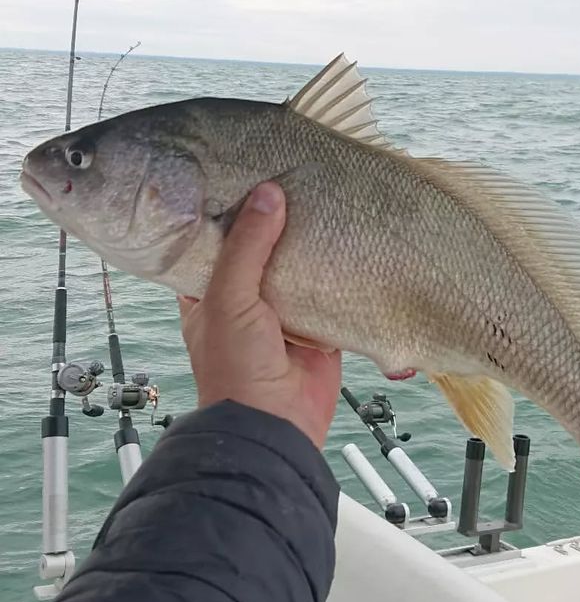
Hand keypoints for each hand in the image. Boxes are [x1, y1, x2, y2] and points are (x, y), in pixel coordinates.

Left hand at [177, 181, 341, 449]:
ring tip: (323, 199)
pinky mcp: (318, 325)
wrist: (276, 425)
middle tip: (293, 179)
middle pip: (261, 251)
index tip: (246, 176)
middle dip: (276, 224)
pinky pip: (329, 292)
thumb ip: (247, 246)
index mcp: (209, 293)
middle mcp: (244, 300)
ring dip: (309, 245)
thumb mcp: (228, 298)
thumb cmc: (235, 366)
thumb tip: (269, 194)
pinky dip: (338, 273)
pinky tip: (347, 240)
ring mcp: (283, 312)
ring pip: (297, 268)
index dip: (227, 212)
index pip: (215, 242)